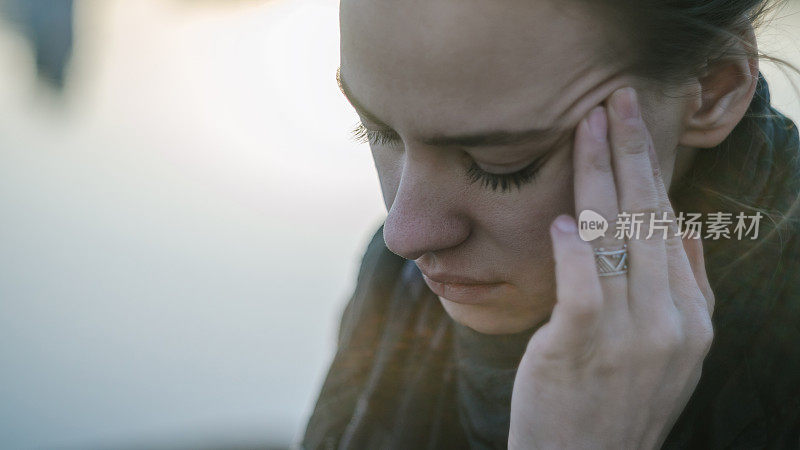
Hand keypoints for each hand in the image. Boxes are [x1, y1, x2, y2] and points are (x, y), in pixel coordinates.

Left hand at [508, 87, 714, 448]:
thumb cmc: (613, 403)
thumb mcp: (670, 354)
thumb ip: (682, 291)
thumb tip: (679, 227)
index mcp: (693, 318)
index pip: (669, 226)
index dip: (650, 171)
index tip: (631, 128)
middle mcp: (670, 323)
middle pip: (648, 219)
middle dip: (630, 152)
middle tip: (614, 101)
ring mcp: (630, 337)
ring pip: (617, 238)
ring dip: (599, 176)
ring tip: (586, 128)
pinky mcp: (582, 349)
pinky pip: (584, 286)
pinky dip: (576, 249)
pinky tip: (563, 219)